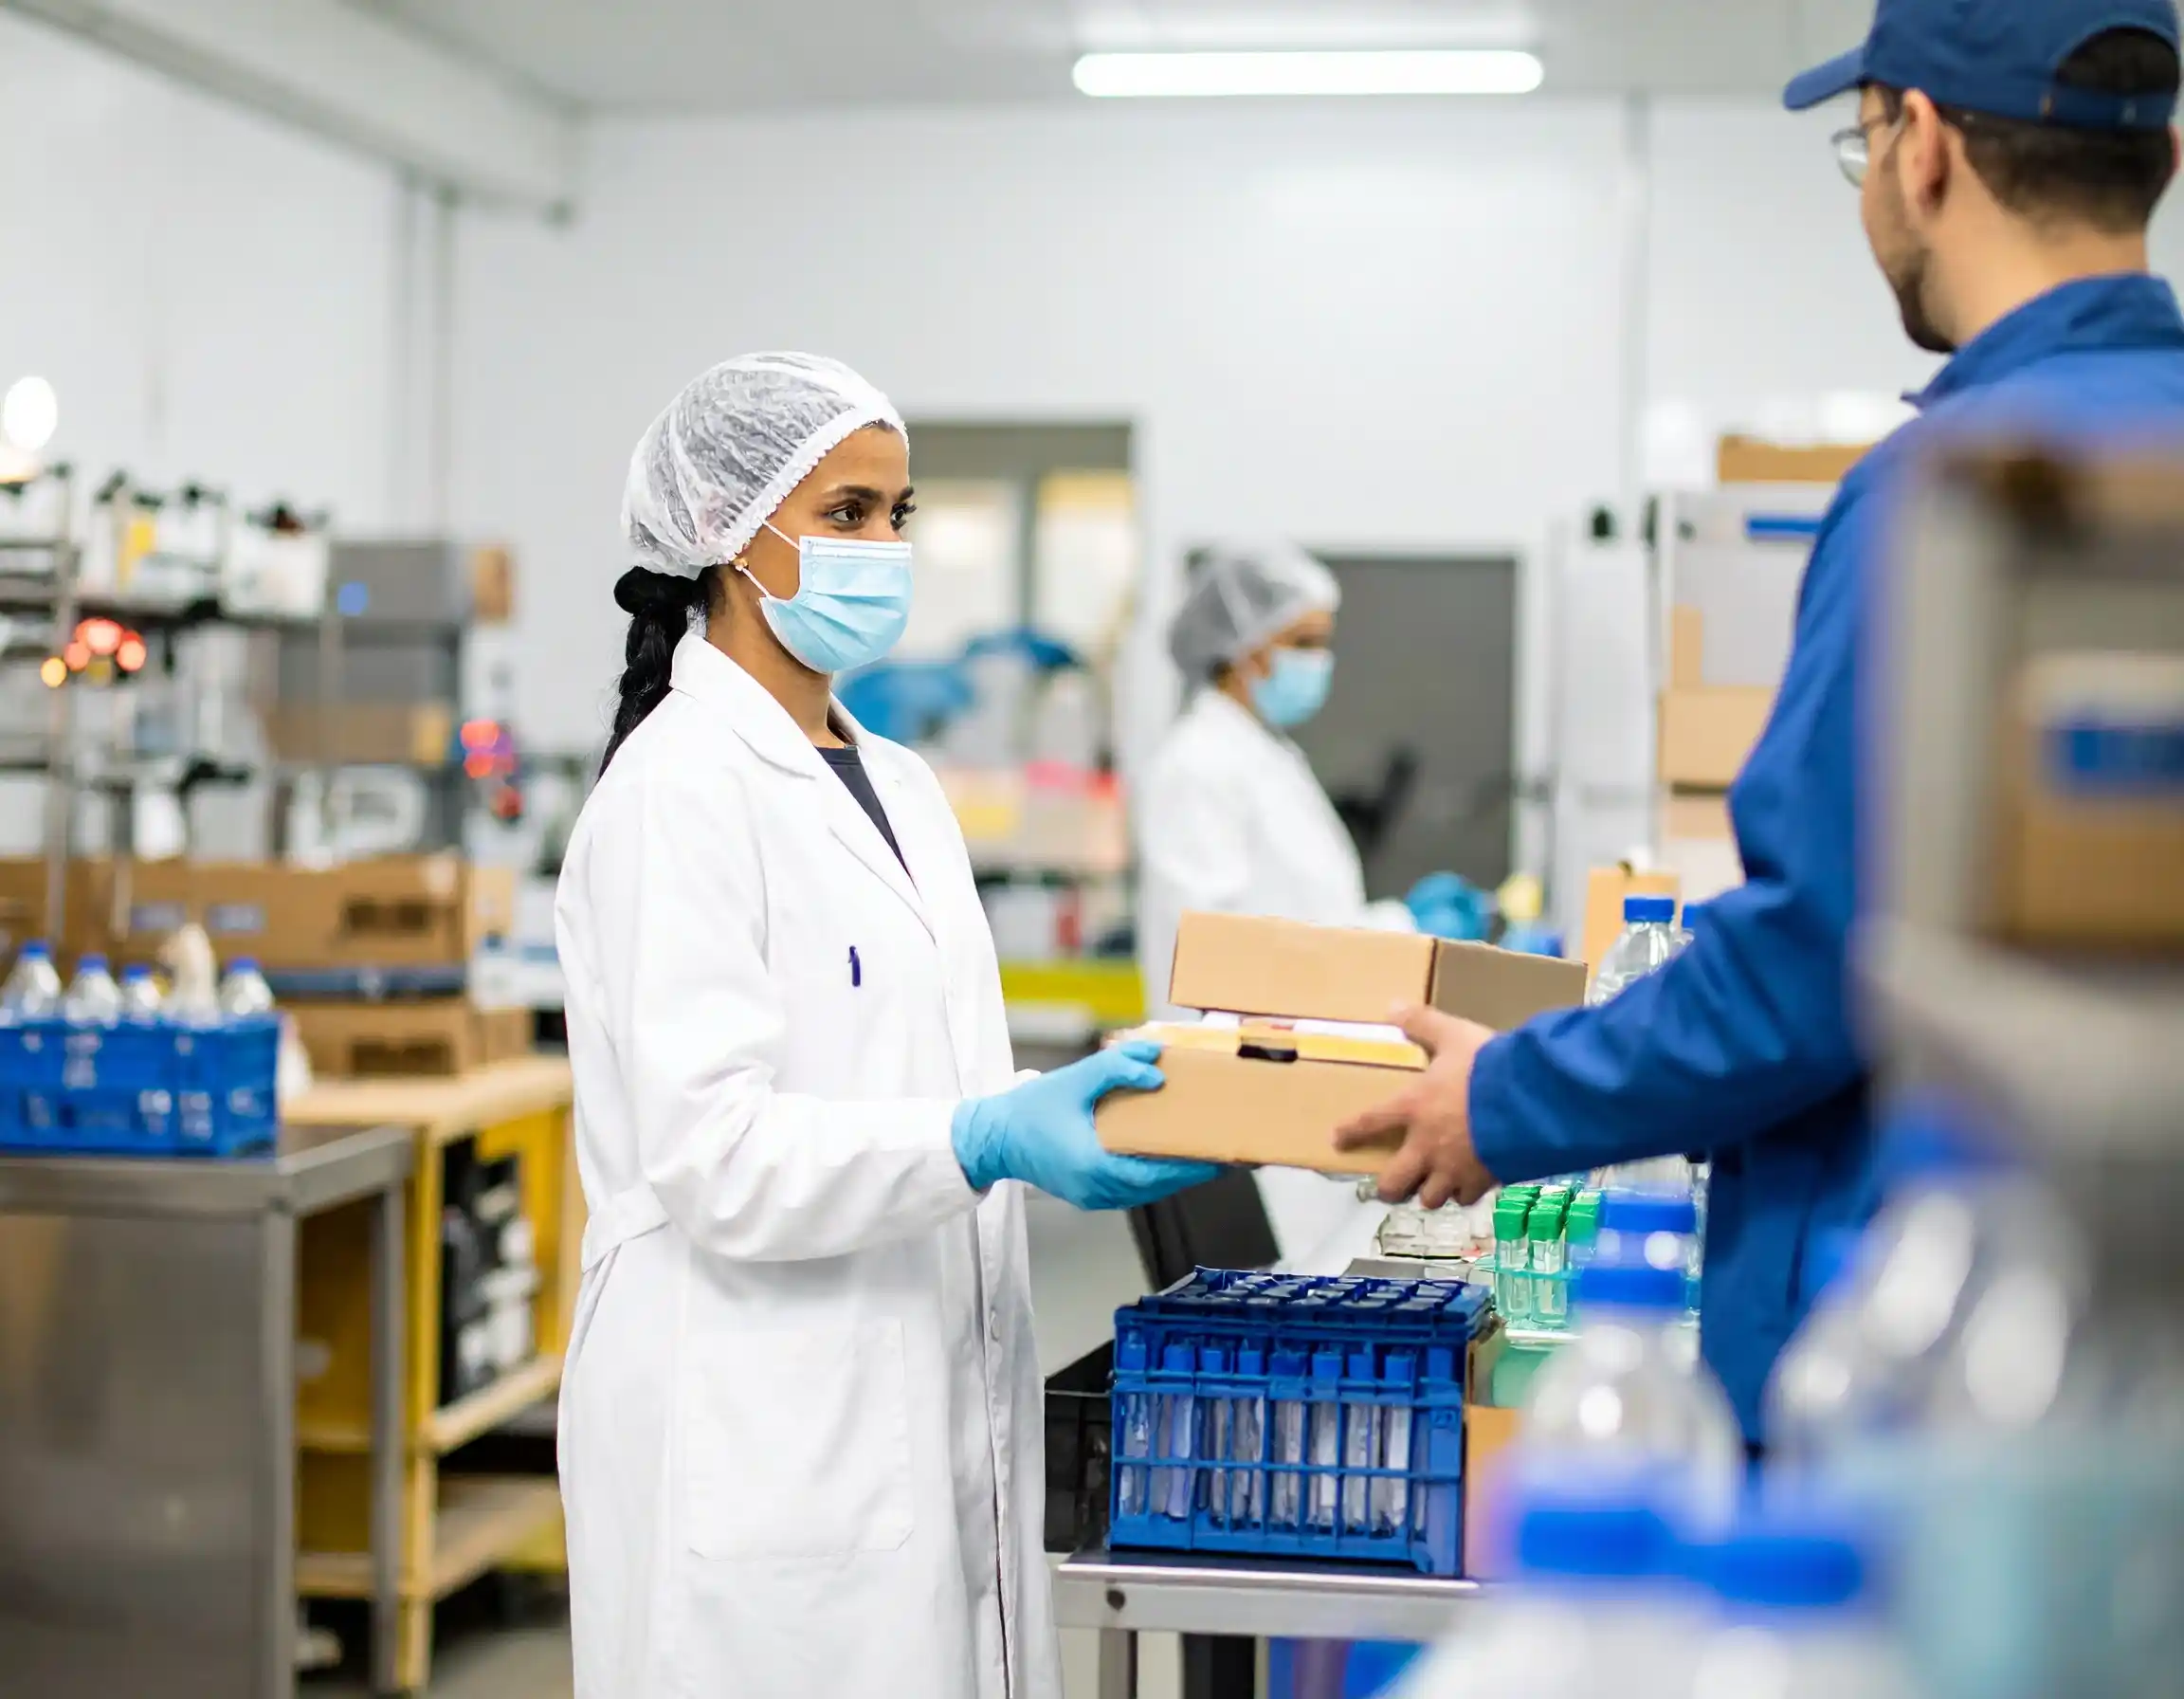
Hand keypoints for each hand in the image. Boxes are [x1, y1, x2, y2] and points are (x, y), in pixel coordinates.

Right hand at [952, 1041, 1219, 1211]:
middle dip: (1194, 1171)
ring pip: (1147, 1190)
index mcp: (1092, 1167)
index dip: (1190, 1168)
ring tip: (1208, 1155)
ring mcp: (1093, 1198)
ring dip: (1177, 1174)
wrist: (992, 1138)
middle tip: (1229, 1155)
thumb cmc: (1028, 1111)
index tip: (1222, 1158)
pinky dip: (1155, 1175)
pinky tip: (1171, 1158)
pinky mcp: (1090, 1196)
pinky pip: (1132, 1189)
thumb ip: (1114, 1069)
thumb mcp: (1072, 1081)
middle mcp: (1095, 1190)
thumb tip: (1155, 1069)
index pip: (1154, 1174)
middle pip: (1157, 1186)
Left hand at [1334, 1006, 1500, 1208]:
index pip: (1370, 1122)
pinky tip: (1468, 1185)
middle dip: (1389, 1188)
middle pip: (1395, 1182)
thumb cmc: (1486, 1066)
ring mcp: (1453, 1169)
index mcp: (1413, 1107)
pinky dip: (1464, 1193)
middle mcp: (1425, 1146)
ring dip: (1428, 1192)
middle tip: (1391, 1185)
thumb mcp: (1453, 1035)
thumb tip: (1391, 1006)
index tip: (1337, 1140)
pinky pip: (1465, 1198)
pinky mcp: (1481, 1181)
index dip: (1351, 1131)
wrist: (1528, 1102)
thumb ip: (1423, 1022)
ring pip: (1430, 1198)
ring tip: (1432, 1186)